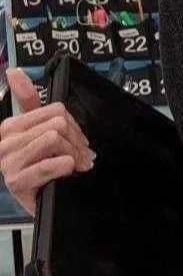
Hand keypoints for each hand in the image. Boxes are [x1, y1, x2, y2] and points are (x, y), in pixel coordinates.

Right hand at [0, 68, 94, 215]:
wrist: (39, 203)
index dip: (74, 126)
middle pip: (58, 124)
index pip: (55, 110)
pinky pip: (51, 163)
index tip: (77, 141)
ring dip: (73, 155)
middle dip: (76, 142)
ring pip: (55, 139)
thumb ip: (28, 100)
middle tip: (81, 157)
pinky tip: (66, 173)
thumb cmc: (39, 169)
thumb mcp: (36, 134)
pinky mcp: (16, 181)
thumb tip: (14, 72)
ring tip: (75, 166)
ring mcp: (8, 162)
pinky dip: (65, 167)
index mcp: (10, 127)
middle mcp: (5, 142)